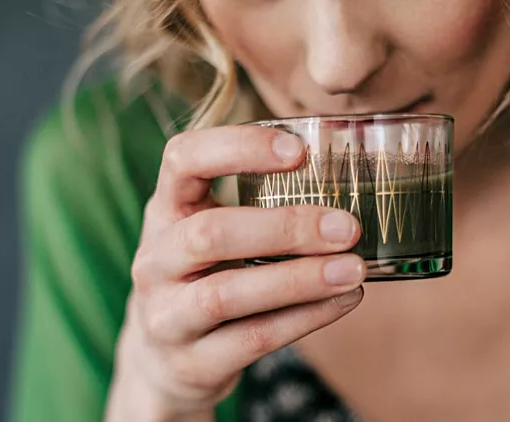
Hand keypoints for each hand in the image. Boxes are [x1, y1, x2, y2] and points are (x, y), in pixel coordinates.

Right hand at [106, 126, 364, 420]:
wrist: (163, 360)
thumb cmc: (204, 277)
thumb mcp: (209, 231)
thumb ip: (254, 205)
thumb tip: (349, 181)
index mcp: (165, 211)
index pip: (182, 159)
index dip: (237, 147)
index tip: (299, 150)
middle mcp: (155, 260)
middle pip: (208, 233)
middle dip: (284, 227)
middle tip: (347, 226)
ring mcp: (165, 316)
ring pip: (226, 293)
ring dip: (299, 279)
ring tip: (354, 269)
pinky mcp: (191, 362)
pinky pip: (252, 338)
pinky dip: (305, 318)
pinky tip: (345, 300)